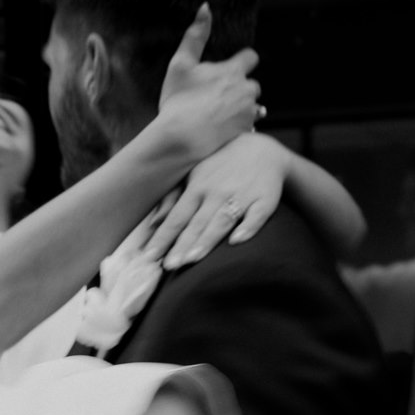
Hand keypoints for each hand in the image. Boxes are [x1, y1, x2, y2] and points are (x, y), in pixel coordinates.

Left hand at [146, 133, 285, 267]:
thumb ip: (173, 198)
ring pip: (222, 221)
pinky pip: (256, 216)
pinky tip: (237, 241)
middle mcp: (217, 192)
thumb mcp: (194, 174)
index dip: (163, 238)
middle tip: (168, 265)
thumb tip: (153, 222)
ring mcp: (242, 195)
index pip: (177, 217)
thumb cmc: (222, 165)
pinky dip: (247, 228)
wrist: (263, 148)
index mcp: (198, 187)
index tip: (149, 257)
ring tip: (192, 259)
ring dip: (207, 240)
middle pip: (197, 223)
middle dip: (182, 245)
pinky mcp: (265, 199)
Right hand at [156, 6, 259, 161]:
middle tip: (217, 96)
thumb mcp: (181, 64)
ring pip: (252, 106)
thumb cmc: (179, 100)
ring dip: (241, 108)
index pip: (250, 57)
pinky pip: (248, 125)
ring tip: (219, 114)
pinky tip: (222, 129)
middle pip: (252, 84)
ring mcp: (248, 112)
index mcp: (234, 71)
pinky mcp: (246, 131)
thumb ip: (195, 35)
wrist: (182, 138)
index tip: (228, 69)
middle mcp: (247, 90)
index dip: (241, 61)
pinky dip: (238, 126)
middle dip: (239, 88)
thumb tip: (205, 7)